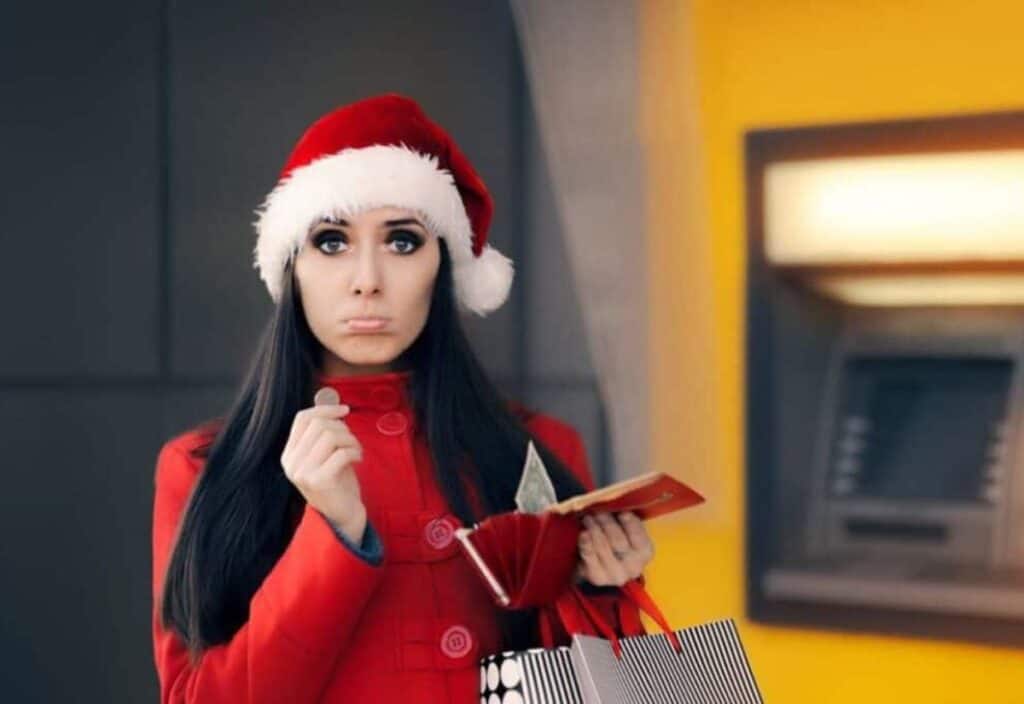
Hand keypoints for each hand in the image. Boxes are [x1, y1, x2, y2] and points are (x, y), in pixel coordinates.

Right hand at [280, 402, 365, 542]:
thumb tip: (329, 397)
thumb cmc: (338, 483)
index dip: (325, 409)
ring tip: (356, 451)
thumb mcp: (327, 454)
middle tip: (353, 442)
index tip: (345, 410)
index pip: (303, 418)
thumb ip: (325, 431)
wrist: (342, 517)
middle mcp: (291, 463)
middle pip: (320, 425)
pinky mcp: (319, 481)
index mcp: (289, 454)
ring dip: (351, 440)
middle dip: (343, 428)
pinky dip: (355, 452)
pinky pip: (341, 453)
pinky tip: (358, 460)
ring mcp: (303, 473)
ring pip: (331, 436)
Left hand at [574, 511, 653, 586]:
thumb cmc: (616, 541)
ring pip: (603, 548)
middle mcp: (634, 567)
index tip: (621, 513)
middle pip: (619, 542)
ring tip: (587, 518)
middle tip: (596, 512)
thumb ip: (625, 520)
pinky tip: (583, 534)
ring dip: (594, 530)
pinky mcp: (598, 579)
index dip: (630, 525)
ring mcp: (616, 575)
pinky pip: (591, 558)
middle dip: (606, 524)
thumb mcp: (626, 531)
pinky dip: (586, 544)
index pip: (639, 538)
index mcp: (645, 553)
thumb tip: (615, 505)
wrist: (601, 566)